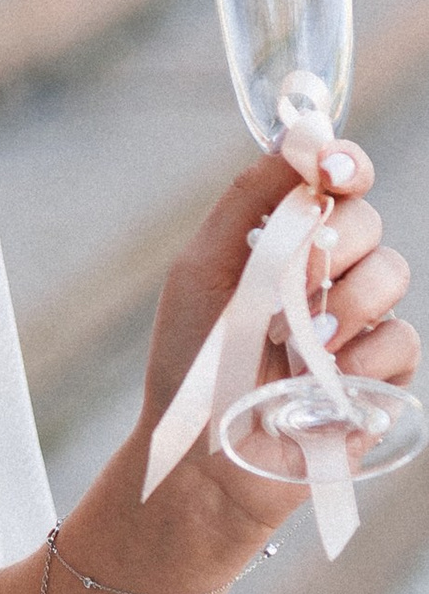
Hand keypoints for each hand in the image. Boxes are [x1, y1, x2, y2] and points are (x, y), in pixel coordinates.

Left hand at [144, 141, 414, 536]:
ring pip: (391, 273)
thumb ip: (249, 196)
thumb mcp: (203, 267)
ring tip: (296, 342)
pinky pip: (402, 340)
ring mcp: (357, 323)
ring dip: (342, 303)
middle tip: (292, 281)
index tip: (331, 170)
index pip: (334, 179)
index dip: (343, 164)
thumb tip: (301, 133)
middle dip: (330, 244)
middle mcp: (326, 273)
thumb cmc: (192, 364)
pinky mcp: (379, 375)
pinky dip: (362, 356)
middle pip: (366, 219)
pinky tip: (326, 380)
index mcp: (281, 238)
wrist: (204, 460)